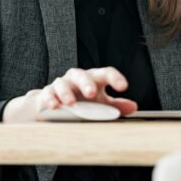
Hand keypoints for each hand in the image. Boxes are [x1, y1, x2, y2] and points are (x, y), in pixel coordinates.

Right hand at [3, 67, 137, 122]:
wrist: (58, 105)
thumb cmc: (83, 102)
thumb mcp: (101, 103)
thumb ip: (116, 105)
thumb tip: (133, 106)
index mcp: (93, 79)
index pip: (105, 73)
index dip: (115, 78)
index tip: (123, 87)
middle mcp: (77, 78)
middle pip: (82, 75)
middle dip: (87, 84)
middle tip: (92, 93)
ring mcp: (61, 85)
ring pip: (62, 84)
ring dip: (66, 93)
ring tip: (70, 103)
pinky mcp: (47, 93)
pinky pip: (48, 93)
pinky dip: (50, 99)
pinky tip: (54, 106)